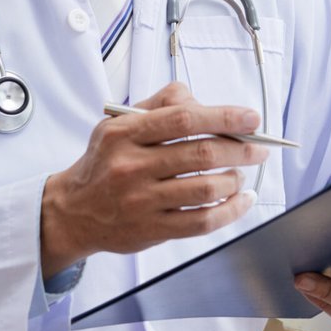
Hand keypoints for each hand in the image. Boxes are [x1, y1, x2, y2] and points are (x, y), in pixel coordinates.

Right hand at [40, 82, 267, 272]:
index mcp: (124, 134)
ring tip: (242, 173)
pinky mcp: (152, 230)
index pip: (183, 118)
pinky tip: (242, 200)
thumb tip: (200, 101)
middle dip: (241, 148)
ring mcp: (142, 201)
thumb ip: (158, 105)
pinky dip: (231, 211)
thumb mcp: (117, 124)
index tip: (251, 118)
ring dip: (236, 179)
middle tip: (259, 147)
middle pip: (202, 153)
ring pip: (206, 188)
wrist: (71, 212)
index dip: (224, 116)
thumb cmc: (104, 163)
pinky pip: (202, 221)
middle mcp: (132, 167)